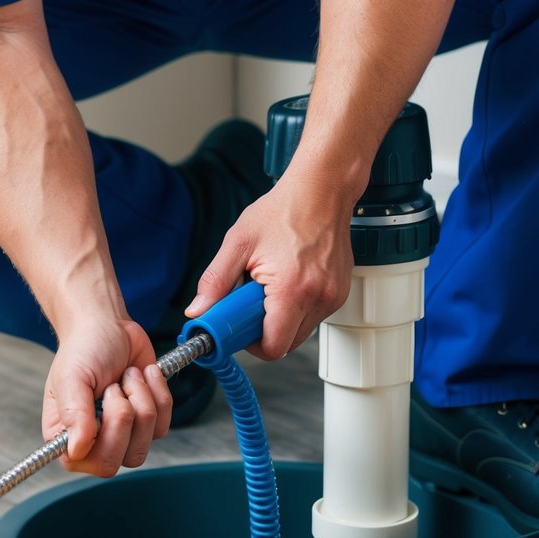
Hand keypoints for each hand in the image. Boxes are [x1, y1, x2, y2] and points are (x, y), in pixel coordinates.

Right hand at [41, 314, 172, 475]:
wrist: (109, 327)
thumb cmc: (83, 350)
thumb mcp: (72, 378)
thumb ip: (73, 415)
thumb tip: (76, 451)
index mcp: (67, 438)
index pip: (93, 462)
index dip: (108, 436)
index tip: (102, 399)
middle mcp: (95, 443)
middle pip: (125, 457)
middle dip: (127, 414)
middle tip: (115, 386)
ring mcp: (125, 435)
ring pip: (148, 439)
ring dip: (142, 399)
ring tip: (127, 376)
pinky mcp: (149, 423)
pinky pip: (164, 424)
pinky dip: (158, 394)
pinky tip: (144, 375)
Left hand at [185, 173, 355, 359]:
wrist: (322, 190)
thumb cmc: (284, 210)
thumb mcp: (238, 243)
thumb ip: (216, 281)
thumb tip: (198, 310)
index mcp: (292, 291)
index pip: (273, 347)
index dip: (251, 344)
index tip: (239, 327)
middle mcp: (318, 298)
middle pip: (287, 344)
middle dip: (265, 331)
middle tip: (252, 303)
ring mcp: (333, 297)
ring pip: (301, 331)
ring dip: (282, 318)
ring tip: (272, 286)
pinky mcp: (340, 293)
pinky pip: (314, 315)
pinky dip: (299, 307)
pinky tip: (290, 280)